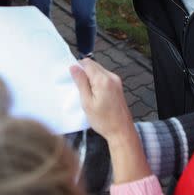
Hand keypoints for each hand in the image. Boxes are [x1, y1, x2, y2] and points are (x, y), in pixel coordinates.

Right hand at [70, 58, 150, 183]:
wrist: (121, 131)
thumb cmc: (104, 121)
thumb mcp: (87, 102)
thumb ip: (80, 82)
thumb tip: (74, 68)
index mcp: (103, 80)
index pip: (86, 63)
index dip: (77, 68)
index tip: (72, 78)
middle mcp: (111, 77)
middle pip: (93, 65)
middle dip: (83, 73)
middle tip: (78, 88)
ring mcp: (116, 81)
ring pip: (98, 71)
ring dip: (89, 78)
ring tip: (87, 94)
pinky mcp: (117, 86)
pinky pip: (103, 77)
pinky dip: (96, 82)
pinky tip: (94, 95)